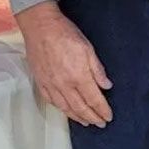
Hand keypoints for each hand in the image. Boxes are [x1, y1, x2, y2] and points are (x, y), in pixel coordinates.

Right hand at [16, 0, 112, 127]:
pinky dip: (60, 108)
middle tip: (100, 123)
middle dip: (92, 117)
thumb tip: (106, 85)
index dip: (103, 110)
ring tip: (86, 121)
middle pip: (80, 108)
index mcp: (79, 76)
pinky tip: (66, 110)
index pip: (94, 100)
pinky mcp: (40, 81)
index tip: (108, 116)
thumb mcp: (88, 48)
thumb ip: (97, 69)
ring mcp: (50, 84)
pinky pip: (50, 100)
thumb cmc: (64, 33)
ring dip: (77, 117)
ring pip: (65, 108)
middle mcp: (64, 84)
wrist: (40, 25)